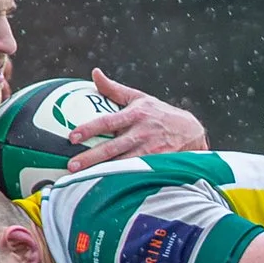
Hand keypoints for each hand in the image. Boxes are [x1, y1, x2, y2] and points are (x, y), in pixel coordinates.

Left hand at [64, 69, 208, 169]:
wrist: (191, 131)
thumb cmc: (159, 113)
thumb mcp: (139, 98)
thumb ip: (114, 89)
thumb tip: (94, 73)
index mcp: (135, 115)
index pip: (108, 122)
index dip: (89, 129)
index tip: (72, 137)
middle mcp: (141, 134)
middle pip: (112, 148)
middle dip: (91, 158)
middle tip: (72, 166)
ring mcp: (150, 152)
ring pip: (123, 164)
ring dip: (103, 173)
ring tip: (83, 180)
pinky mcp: (157, 165)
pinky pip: (136, 174)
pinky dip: (122, 181)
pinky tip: (106, 189)